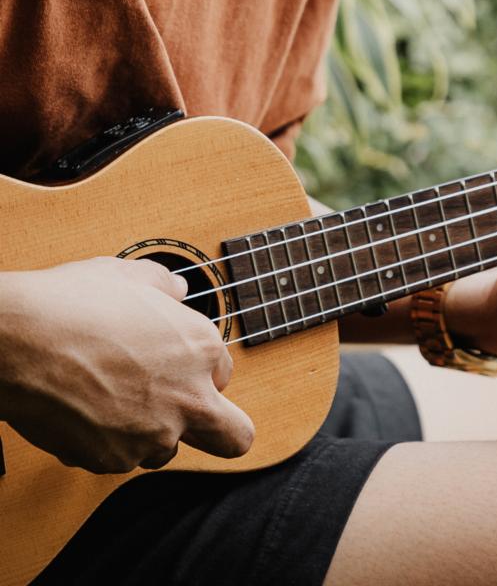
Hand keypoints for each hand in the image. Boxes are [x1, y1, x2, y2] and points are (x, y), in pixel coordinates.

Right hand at [0, 257, 253, 472]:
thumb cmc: (72, 303)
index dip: (200, 368)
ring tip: (114, 402)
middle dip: (221, 428)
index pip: (224, 373)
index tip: (175, 363)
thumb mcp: (129, 276)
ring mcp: (151, 435)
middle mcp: (187, 398)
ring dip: (151, 433)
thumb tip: (177, 290)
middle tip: (193, 414)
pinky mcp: (111, 460)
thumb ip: (164, 285)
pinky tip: (81, 411)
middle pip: (235, 437)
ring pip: (167, 450)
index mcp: (201, 349)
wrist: (16, 342)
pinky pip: (118, 458)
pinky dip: (105, 442)